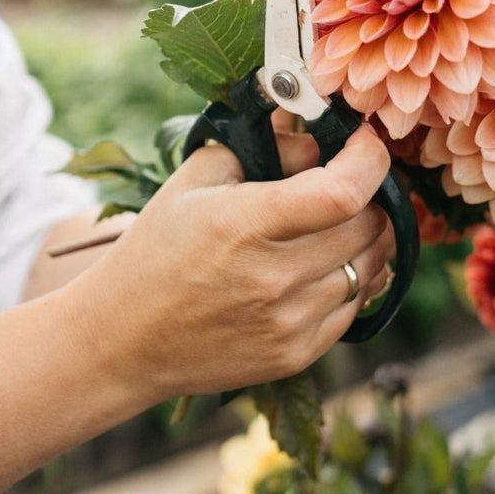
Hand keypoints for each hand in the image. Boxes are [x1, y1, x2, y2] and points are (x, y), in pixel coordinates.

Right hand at [76, 124, 395, 402]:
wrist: (123, 340)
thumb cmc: (158, 248)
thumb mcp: (195, 179)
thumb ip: (264, 146)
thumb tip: (319, 139)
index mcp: (245, 225)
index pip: (342, 192)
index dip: (369, 160)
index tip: (363, 143)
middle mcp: (274, 278)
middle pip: (369, 227)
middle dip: (371, 195)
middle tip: (349, 183)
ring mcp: (289, 323)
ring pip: (371, 266)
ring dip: (366, 238)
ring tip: (335, 225)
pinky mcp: (296, 354)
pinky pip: (356, 305)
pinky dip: (353, 278)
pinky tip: (322, 266)